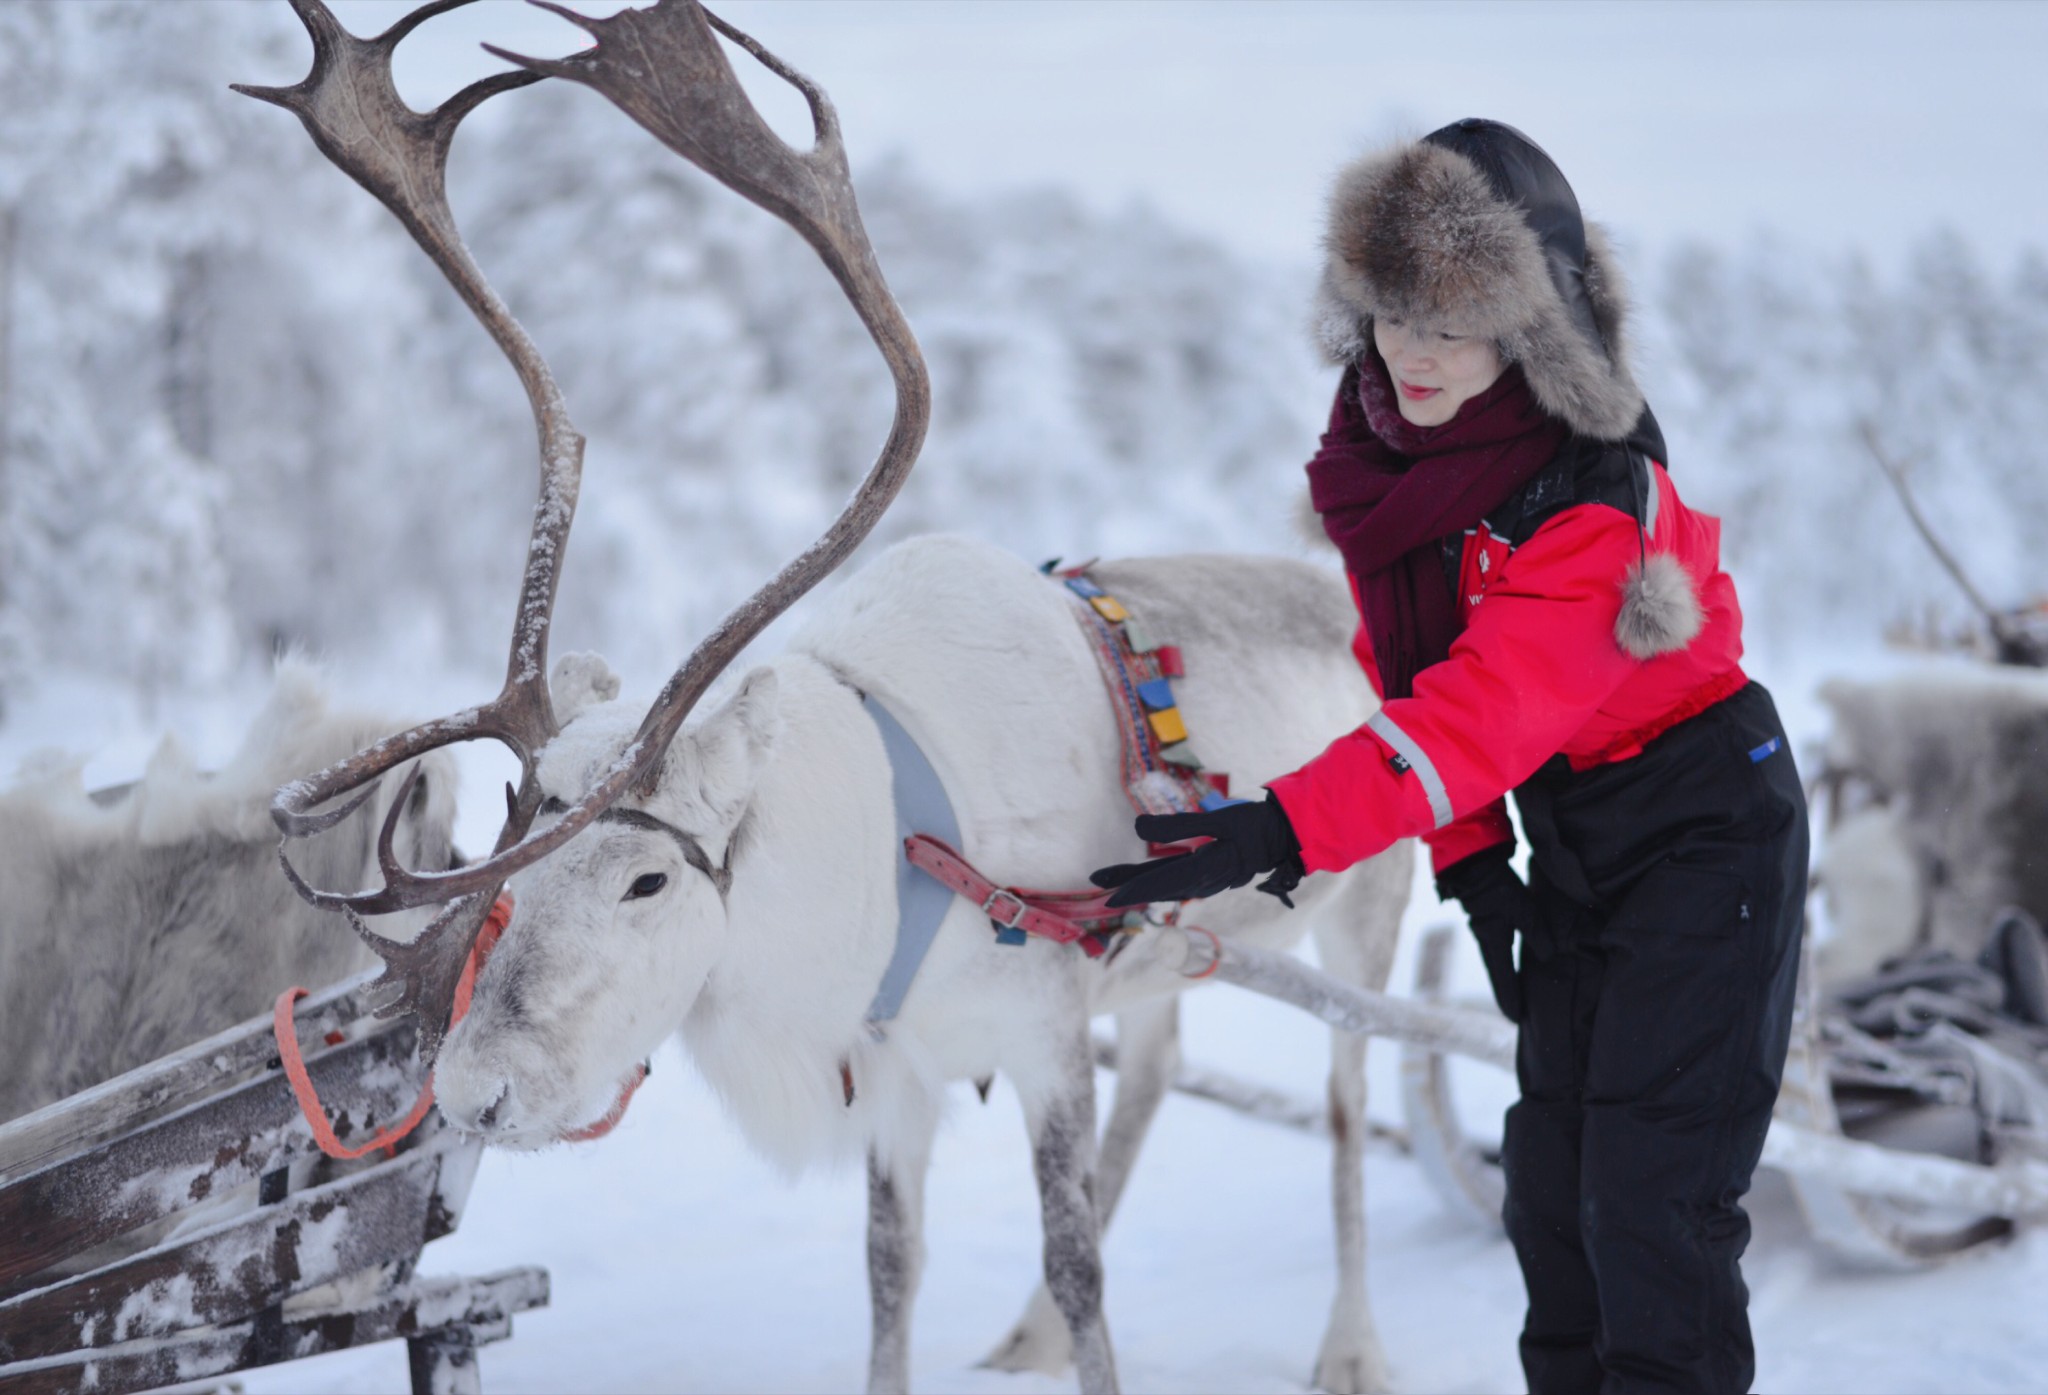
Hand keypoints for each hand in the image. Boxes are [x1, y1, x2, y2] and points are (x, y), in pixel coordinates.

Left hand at [1090, 794, 1306, 909]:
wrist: (1287, 836)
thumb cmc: (1255, 824)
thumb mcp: (1218, 821)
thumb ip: (1178, 826)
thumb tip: (1138, 830)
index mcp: (1204, 870)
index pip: (1159, 881)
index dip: (1132, 887)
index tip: (1108, 893)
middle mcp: (1203, 880)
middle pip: (1157, 884)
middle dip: (1127, 884)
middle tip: (1097, 880)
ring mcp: (1208, 880)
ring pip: (1167, 883)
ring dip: (1140, 882)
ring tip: (1114, 880)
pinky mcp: (1212, 873)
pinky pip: (1180, 879)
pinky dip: (1160, 881)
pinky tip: (1150, 879)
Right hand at [1435, 844, 1530, 1021]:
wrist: (1474, 864)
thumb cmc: (1498, 887)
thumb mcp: (1524, 910)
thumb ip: (1537, 933)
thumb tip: (1549, 957)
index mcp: (1494, 943)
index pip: (1504, 979)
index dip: (1510, 999)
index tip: (1515, 1020)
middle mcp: (1487, 941)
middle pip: (1498, 975)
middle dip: (1507, 993)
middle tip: (1515, 1013)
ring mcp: (1485, 930)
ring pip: (1498, 962)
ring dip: (1506, 978)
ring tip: (1517, 990)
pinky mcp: (1487, 919)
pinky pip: (1498, 948)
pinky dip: (1505, 961)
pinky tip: (1512, 959)